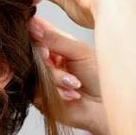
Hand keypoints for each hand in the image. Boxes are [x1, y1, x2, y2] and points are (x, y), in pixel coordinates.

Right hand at [29, 17, 108, 134]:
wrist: (105, 107)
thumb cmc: (99, 77)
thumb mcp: (79, 51)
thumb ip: (55, 39)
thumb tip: (33, 27)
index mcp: (55, 44)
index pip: (36, 31)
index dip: (31, 30)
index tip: (34, 33)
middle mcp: (44, 60)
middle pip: (29, 51)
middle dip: (43, 56)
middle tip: (50, 57)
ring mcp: (39, 78)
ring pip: (32, 71)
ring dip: (55, 77)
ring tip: (75, 83)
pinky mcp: (37, 96)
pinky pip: (35, 90)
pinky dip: (57, 91)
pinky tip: (73, 95)